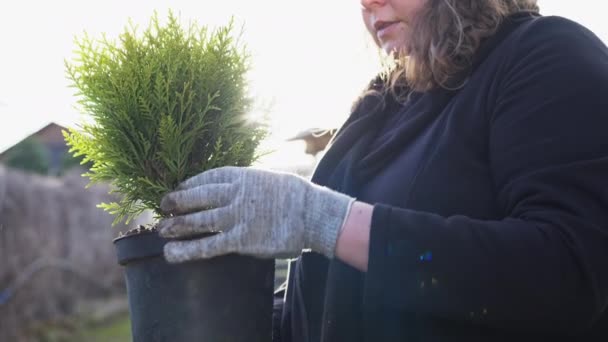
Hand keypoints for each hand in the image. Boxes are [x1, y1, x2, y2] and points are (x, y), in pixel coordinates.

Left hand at [158, 166, 354, 262]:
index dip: (189, 184)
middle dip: (176, 201)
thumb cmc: (296, 196)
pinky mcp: (240, 240)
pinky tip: (171, 254)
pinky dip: (186, 250)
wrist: (312, 213)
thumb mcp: (270, 178)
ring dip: (176, 226)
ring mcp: (235, 217)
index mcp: (241, 176)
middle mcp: (233, 194)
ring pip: (196, 221)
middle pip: (196, 197)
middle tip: (163, 206)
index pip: (207, 178)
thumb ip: (251, 183)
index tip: (179, 188)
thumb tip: (241, 187)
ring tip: (161, 229)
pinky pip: (207, 246)